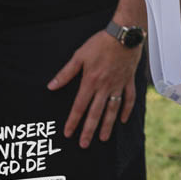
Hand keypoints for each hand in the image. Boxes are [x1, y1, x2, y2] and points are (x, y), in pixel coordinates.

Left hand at [47, 30, 139, 148]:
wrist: (124, 34)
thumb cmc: (100, 43)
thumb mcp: (79, 56)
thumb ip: (66, 73)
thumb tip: (51, 86)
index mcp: (91, 81)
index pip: (79, 106)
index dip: (73, 121)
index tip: (68, 133)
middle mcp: (105, 86)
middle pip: (96, 112)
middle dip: (89, 130)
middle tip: (84, 144)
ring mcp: (119, 84)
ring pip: (113, 109)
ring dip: (108, 125)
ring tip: (104, 138)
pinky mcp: (129, 80)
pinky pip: (129, 98)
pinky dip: (127, 109)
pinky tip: (123, 120)